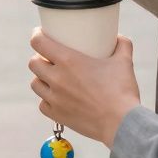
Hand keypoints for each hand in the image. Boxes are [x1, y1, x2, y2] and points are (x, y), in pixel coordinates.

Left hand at [29, 28, 140, 146]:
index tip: (40, 33)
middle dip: (39, 58)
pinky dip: (47, 100)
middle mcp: (57, 78)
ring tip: (51, 77)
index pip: (38, 42)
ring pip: (35, 84)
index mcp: (68, 60)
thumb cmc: (122, 91)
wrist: (121, 123)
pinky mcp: (57, 115)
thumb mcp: (124, 61)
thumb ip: (122, 45)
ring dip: (41, 78)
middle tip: (48, 58)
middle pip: (33, 63)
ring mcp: (55, 99)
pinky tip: (56, 97)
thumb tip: (119, 38)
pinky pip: (42, 104)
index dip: (37, 35)